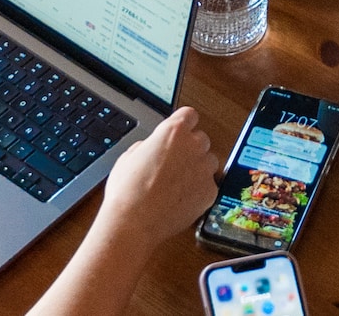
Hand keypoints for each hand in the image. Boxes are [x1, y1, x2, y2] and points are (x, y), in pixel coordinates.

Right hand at [97, 107, 218, 245]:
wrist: (134, 222)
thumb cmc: (127, 191)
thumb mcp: (130, 155)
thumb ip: (150, 144)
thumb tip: (155, 147)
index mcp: (173, 131)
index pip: (190, 115)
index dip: (184, 124)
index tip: (181, 131)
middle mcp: (193, 146)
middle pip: (201, 138)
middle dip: (190, 148)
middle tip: (175, 163)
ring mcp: (204, 170)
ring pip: (209, 161)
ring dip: (198, 168)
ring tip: (179, 183)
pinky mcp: (210, 192)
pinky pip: (210, 185)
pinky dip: (200, 190)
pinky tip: (182, 199)